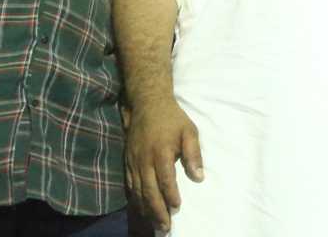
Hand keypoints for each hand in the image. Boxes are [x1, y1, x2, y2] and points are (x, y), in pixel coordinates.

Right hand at [125, 97, 203, 231]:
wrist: (146, 103)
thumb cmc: (172, 118)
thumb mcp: (189, 130)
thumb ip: (194, 154)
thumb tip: (199, 177)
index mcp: (160, 151)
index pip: (165, 179)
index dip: (170, 195)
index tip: (177, 206)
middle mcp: (144, 159)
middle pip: (149, 190)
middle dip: (157, 210)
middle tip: (165, 226)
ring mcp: (134, 161)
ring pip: (138, 190)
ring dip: (146, 209)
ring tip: (156, 222)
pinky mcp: (128, 161)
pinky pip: (130, 184)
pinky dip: (136, 199)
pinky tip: (142, 208)